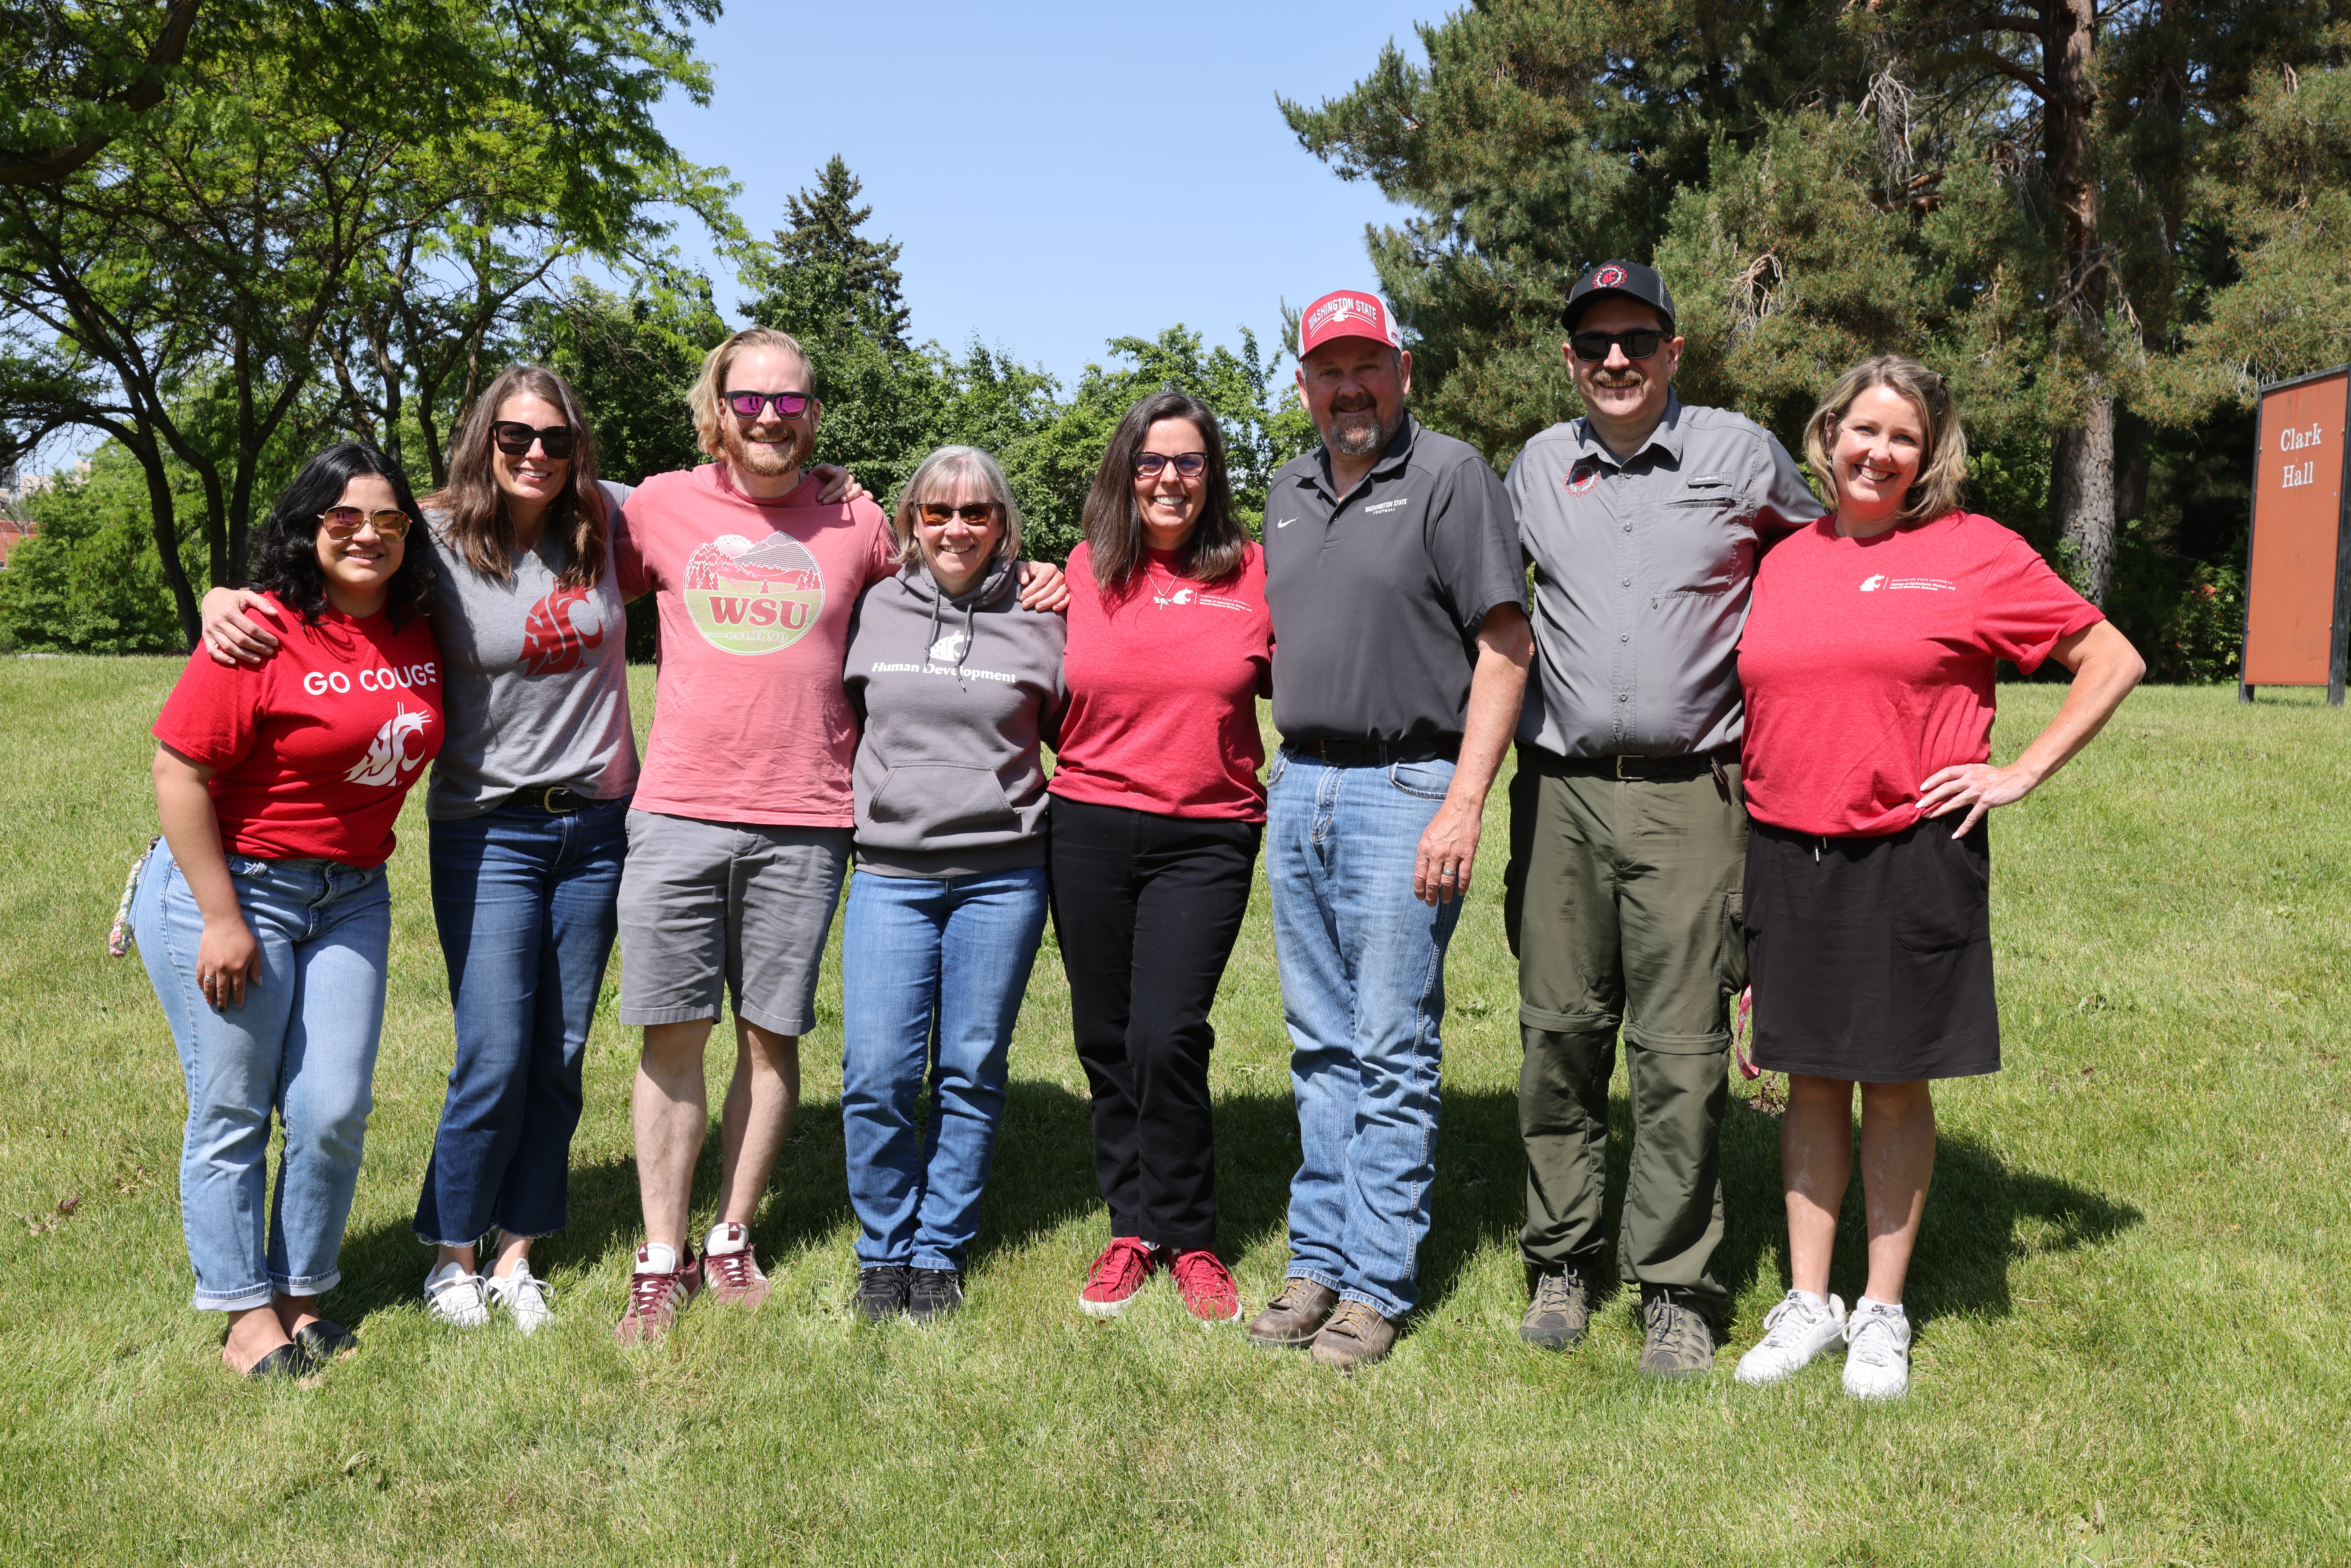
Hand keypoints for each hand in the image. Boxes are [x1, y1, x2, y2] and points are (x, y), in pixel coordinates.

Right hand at [196, 915, 260, 1009]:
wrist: (224, 922)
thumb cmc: (243, 936)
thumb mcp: (255, 952)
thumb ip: (256, 968)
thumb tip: (258, 983)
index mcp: (238, 968)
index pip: (238, 988)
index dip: (239, 999)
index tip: (239, 1007)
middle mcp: (224, 969)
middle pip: (222, 990)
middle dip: (223, 1001)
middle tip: (223, 1010)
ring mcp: (211, 965)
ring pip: (209, 985)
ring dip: (209, 995)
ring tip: (210, 1003)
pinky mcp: (202, 959)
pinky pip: (199, 975)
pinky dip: (200, 983)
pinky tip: (201, 989)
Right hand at [200, 587, 282, 667]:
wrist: (211, 599)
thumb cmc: (233, 599)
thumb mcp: (247, 595)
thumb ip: (261, 602)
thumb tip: (275, 613)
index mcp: (229, 611)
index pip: (250, 628)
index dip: (264, 637)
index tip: (276, 642)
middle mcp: (218, 622)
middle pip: (240, 639)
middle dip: (257, 647)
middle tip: (270, 652)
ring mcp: (211, 630)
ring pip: (229, 647)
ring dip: (244, 656)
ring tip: (258, 660)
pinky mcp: (205, 636)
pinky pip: (211, 650)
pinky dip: (222, 658)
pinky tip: (234, 662)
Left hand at [812, 464, 869, 506]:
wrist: (819, 483)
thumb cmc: (819, 476)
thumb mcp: (819, 469)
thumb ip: (826, 467)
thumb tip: (836, 471)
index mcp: (842, 471)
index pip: (836, 482)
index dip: (827, 490)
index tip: (819, 498)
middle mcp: (849, 478)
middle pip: (845, 487)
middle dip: (834, 496)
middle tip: (824, 503)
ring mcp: (854, 485)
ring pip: (856, 489)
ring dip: (850, 496)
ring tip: (842, 501)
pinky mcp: (856, 492)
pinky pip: (863, 493)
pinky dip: (867, 495)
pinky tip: (869, 498)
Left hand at [1015, 559, 1069, 612]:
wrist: (1037, 576)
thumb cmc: (1029, 572)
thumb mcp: (1021, 567)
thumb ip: (1020, 571)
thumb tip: (1024, 581)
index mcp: (1050, 568)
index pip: (1041, 581)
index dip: (1031, 590)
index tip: (1021, 597)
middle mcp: (1059, 575)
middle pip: (1048, 589)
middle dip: (1036, 598)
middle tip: (1025, 605)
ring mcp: (1064, 585)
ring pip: (1058, 595)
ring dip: (1048, 603)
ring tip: (1037, 608)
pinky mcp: (1067, 593)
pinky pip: (1067, 599)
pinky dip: (1061, 604)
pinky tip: (1053, 609)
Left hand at [1414, 798, 1482, 904]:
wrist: (1460, 807)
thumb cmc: (1443, 820)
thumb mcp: (1427, 835)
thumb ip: (1426, 852)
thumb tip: (1424, 870)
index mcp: (1424, 849)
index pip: (1419, 875)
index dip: (1419, 889)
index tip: (1420, 897)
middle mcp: (1437, 853)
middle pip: (1432, 881)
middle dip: (1431, 896)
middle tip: (1431, 903)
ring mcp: (1453, 854)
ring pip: (1447, 881)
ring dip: (1445, 894)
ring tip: (1445, 900)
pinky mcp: (1467, 854)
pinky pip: (1464, 875)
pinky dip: (1462, 886)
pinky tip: (1459, 892)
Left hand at [1916, 761, 2038, 837]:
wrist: (2018, 777)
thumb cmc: (1998, 774)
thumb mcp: (1980, 769)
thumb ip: (1966, 774)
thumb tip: (1951, 780)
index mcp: (1968, 769)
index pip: (1946, 773)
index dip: (1933, 780)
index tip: (1922, 788)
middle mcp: (1971, 779)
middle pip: (1946, 788)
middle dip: (1931, 798)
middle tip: (1918, 806)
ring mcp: (1978, 791)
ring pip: (1954, 802)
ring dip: (1940, 810)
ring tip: (1928, 817)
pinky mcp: (1986, 802)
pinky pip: (1972, 817)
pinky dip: (1963, 827)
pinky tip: (1956, 835)